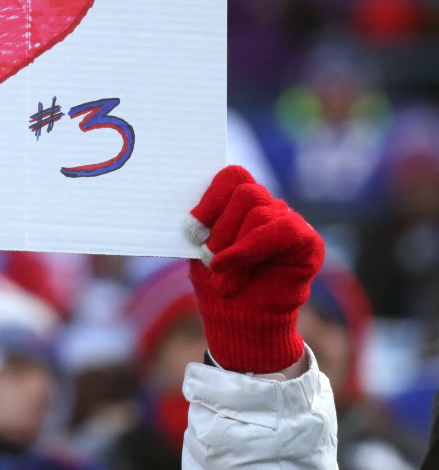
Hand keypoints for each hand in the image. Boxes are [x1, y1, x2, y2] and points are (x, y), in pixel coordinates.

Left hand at [185, 166, 323, 373]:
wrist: (239, 320)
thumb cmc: (218, 282)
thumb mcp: (200, 248)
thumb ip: (201, 224)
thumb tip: (189, 208)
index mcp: (241, 203)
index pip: (232, 177)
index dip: (210, 199)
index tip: (191, 230)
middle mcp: (268, 206)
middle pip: (245, 192)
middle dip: (220, 228)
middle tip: (207, 259)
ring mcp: (289, 221)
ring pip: (258, 211)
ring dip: (231, 248)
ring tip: (221, 279)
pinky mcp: (308, 241)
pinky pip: (279, 231)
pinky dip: (248, 249)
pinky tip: (228, 266)